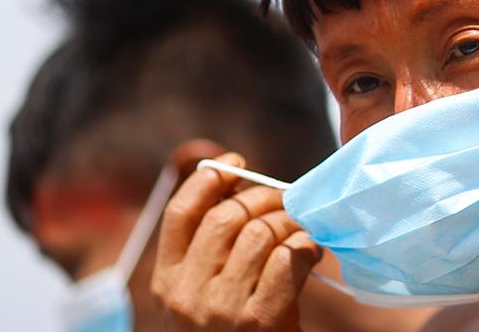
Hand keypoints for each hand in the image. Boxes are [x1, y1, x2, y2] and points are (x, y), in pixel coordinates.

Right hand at [151, 152, 321, 330]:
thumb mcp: (207, 292)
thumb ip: (215, 247)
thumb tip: (237, 181)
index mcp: (167, 281)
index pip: (180, 214)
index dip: (209, 180)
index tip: (237, 163)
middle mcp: (187, 294)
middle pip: (226, 217)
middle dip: (263, 197)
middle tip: (287, 201)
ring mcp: (220, 309)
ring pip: (259, 233)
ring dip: (290, 223)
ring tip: (301, 231)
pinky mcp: (258, 321)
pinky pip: (285, 259)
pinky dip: (304, 246)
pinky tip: (311, 252)